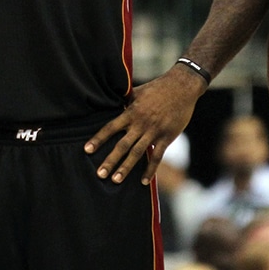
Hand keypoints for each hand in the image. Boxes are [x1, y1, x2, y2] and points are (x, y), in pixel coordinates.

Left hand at [84, 68, 199, 184]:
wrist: (181, 87)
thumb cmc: (157, 88)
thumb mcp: (136, 92)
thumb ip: (123, 100)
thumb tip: (108, 100)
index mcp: (131, 112)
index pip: (110, 128)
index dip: (98, 139)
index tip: (87, 150)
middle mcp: (140, 124)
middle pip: (122, 145)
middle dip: (110, 160)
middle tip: (100, 174)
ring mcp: (154, 132)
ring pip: (137, 153)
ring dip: (126, 168)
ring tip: (115, 180)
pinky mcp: (166, 137)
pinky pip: (157, 157)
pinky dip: (150, 170)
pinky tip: (143, 182)